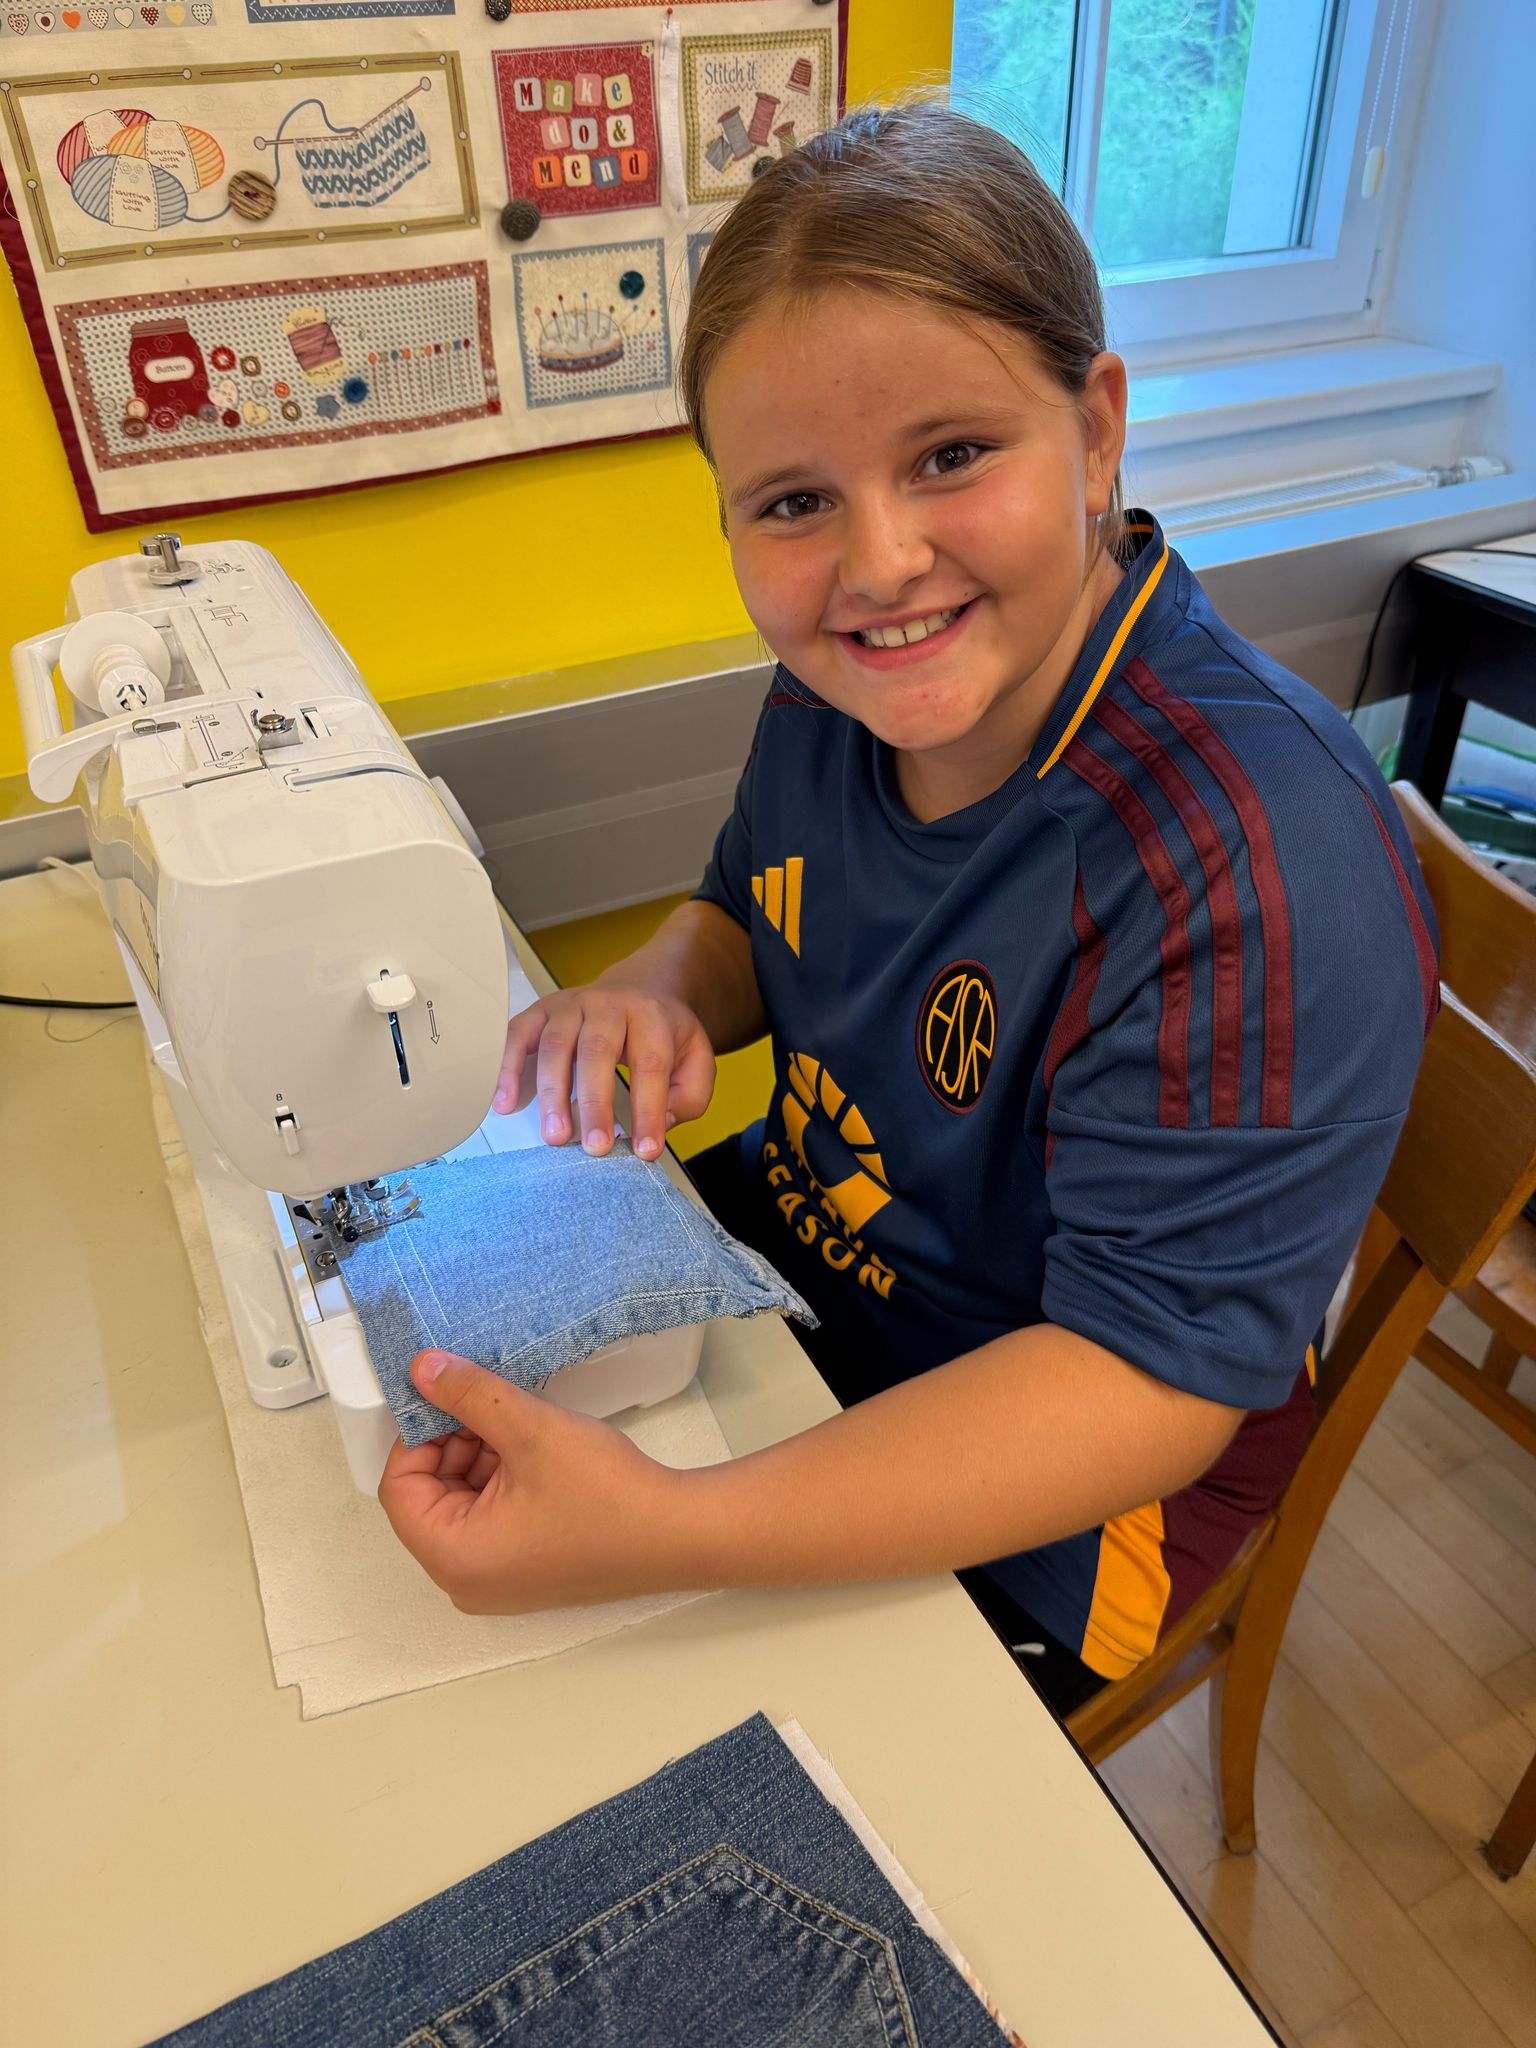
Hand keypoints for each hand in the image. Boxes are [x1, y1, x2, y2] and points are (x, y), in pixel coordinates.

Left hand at [377, 1351, 694, 1612]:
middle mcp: (466, 1581)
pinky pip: (490, 1521)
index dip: (417, 1436)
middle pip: (428, 1498)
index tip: (450, 1398)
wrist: (678, 1534)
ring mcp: (497, 1582)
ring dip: (480, 1458)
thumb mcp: (530, 1429)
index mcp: (454, 1557)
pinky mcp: (526, 1573)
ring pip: (461, 1504)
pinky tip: (536, 1453)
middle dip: (452, 1445)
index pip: (399, 1489)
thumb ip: (469, 1395)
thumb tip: (422, 1369)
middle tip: (492, 1407)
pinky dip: (502, 1481)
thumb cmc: (606, 1494)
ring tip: (523, 1428)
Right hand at [492, 982, 714, 1160]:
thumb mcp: (695, 1060)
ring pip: (555, 1044)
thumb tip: (659, 1123)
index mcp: (650, 1016)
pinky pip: (518, 1035)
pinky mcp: (541, 1011)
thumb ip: (687, 1095)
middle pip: (597, 1051)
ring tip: (554, 1136)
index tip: (645, 1150)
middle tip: (594, 1147)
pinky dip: (507, 1069)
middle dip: (594, 1104)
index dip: (648, 1110)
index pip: (650, 1065)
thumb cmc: (663, 1035)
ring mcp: (570, 1005)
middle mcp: (608, 1004)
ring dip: (552, 1093)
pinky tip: (505, 1104)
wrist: (640, 990)